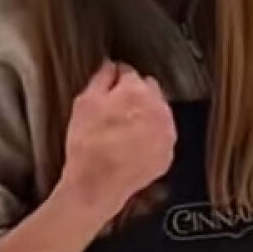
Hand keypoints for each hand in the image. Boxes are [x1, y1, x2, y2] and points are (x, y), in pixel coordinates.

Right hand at [57, 61, 176, 216]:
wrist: (97, 185)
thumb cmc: (88, 145)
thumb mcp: (84, 104)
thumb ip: (101, 78)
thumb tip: (110, 66)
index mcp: (137, 91)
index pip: (130, 72)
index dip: (117, 80)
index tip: (110, 88)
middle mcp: (158, 108)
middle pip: (149, 90)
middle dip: (135, 96)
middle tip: (115, 111)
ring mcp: (166, 131)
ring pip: (158, 112)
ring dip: (146, 116)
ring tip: (123, 132)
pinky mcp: (168, 152)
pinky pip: (161, 136)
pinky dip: (151, 138)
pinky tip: (133, 146)